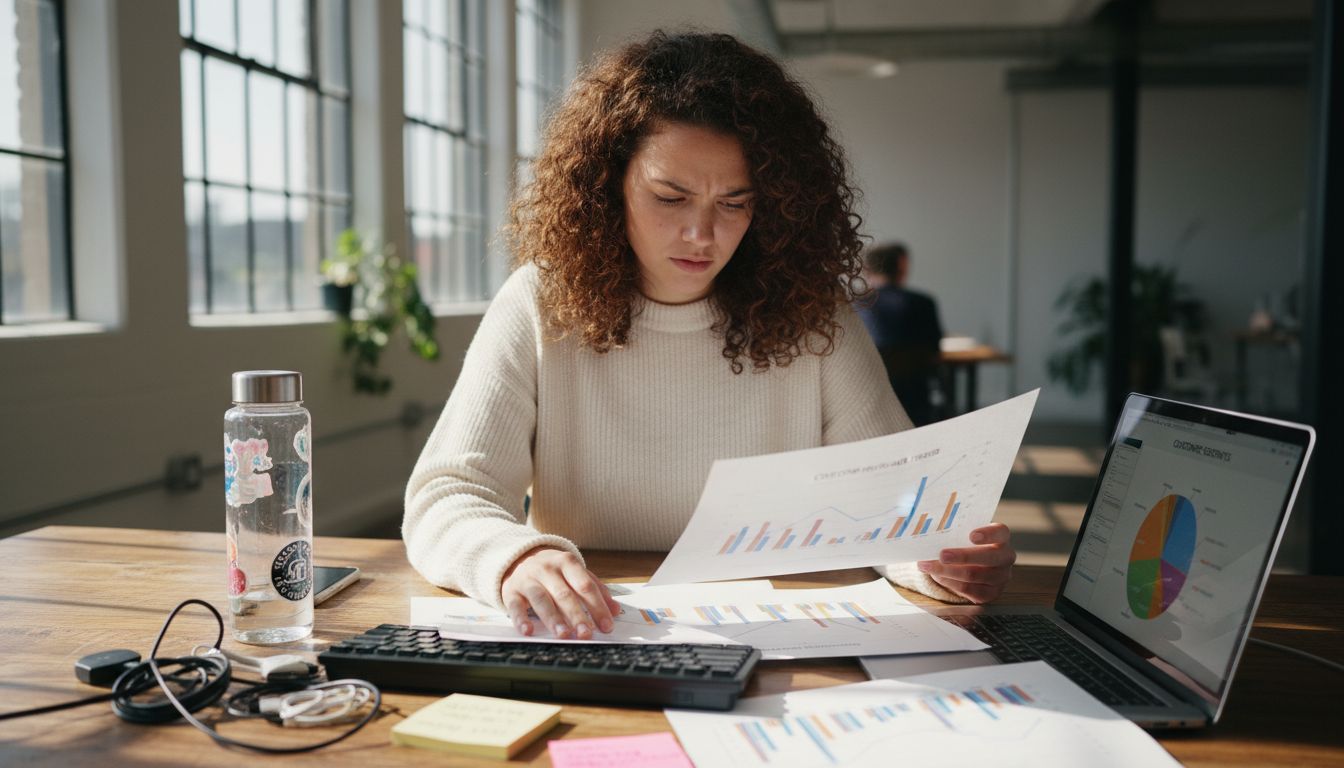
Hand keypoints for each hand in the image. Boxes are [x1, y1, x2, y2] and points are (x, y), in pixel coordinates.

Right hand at [501, 547, 620, 639]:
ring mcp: (528, 579)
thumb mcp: (575, 572)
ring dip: (553, 618)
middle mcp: (547, 569)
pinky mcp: (511, 590)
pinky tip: (528, 631)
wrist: (518, 556)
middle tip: (586, 634)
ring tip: (564, 635)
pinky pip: (515, 605)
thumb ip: (596, 589)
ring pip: (541, 599)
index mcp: (567, 562)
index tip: (607, 626)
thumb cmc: (553, 569)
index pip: (585, 586)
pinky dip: (521, 619)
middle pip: (564, 594)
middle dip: (577, 615)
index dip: (597, 606)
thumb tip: (615, 610)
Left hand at [917, 522, 1015, 603]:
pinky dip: (949, 582)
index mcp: (1001, 537)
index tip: (972, 535)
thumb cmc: (965, 543)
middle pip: (989, 557)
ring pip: (974, 575)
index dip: (988, 534)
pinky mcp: (990, 593)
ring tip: (928, 566)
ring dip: (947, 571)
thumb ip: (955, 532)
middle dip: (963, 556)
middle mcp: (1005, 557)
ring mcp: (1000, 577)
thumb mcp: (963, 534)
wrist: (970, 564)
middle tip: (942, 555)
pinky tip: (937, 576)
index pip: (1000, 532)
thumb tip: (932, 534)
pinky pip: (968, 589)